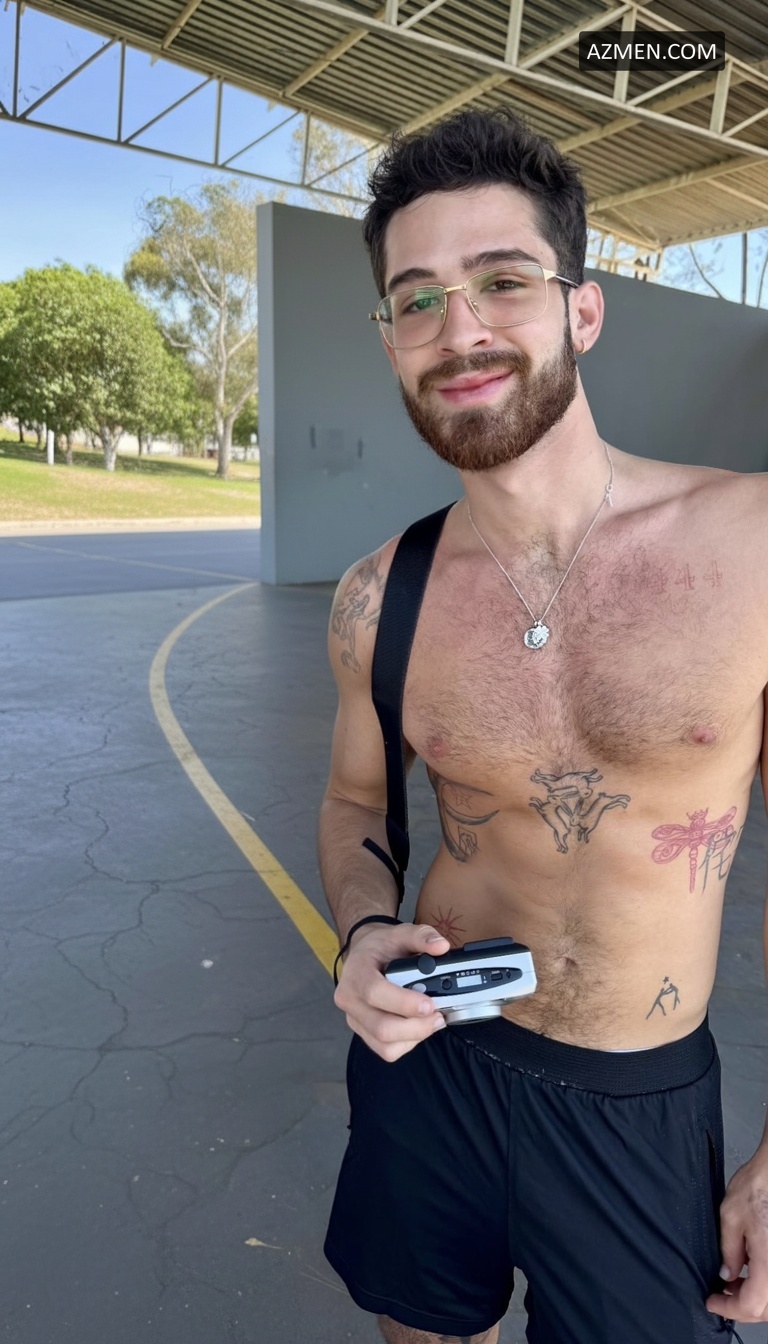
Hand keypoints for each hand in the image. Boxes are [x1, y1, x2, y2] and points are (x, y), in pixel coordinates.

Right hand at [333, 922, 450, 1061]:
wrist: (364, 955)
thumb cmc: (381, 947)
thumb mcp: (399, 933)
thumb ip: (421, 936)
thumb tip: (441, 946)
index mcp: (356, 972)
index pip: (375, 993)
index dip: (404, 1003)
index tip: (430, 1004)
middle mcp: (350, 999)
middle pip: (382, 1027)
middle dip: (417, 1027)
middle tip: (439, 1016)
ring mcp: (354, 1019)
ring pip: (384, 1044)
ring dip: (414, 1037)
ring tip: (432, 1022)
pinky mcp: (363, 1032)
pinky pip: (385, 1050)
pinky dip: (407, 1044)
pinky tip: (417, 1028)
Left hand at [706, 1147, 767, 1323]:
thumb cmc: (757, 1187)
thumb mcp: (730, 1218)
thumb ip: (728, 1251)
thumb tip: (727, 1275)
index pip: (752, 1304)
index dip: (729, 1309)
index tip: (711, 1301)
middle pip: (765, 1309)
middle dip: (741, 1308)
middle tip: (720, 1296)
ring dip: (753, 1299)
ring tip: (731, 1284)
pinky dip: (762, 1286)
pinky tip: (748, 1273)